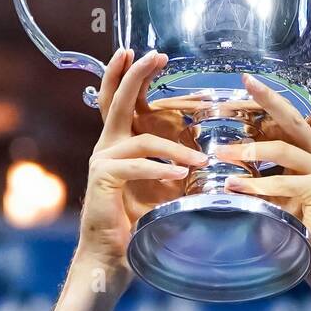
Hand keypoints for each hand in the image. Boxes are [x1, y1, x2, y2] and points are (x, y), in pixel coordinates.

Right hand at [78, 49, 208, 281]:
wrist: (112, 257)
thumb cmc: (137, 224)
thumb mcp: (162, 189)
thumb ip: (175, 168)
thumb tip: (209, 157)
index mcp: (118, 144)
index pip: (119, 101)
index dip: (128, 75)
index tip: (143, 53)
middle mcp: (106, 146)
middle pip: (118, 101)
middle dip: (136, 75)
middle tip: (156, 55)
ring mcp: (102, 161)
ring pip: (142, 141)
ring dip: (174, 150)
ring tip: (200, 164)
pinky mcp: (103, 179)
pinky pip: (136, 166)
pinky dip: (159, 170)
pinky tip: (177, 178)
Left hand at [211, 54, 310, 302]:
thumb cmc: (297, 227)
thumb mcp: (277, 192)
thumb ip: (263, 171)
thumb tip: (226, 153)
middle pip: (296, 118)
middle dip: (271, 98)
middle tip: (249, 81)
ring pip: (282, 150)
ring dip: (248, 152)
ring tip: (219, 155)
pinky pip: (282, 182)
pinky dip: (256, 185)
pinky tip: (235, 188)